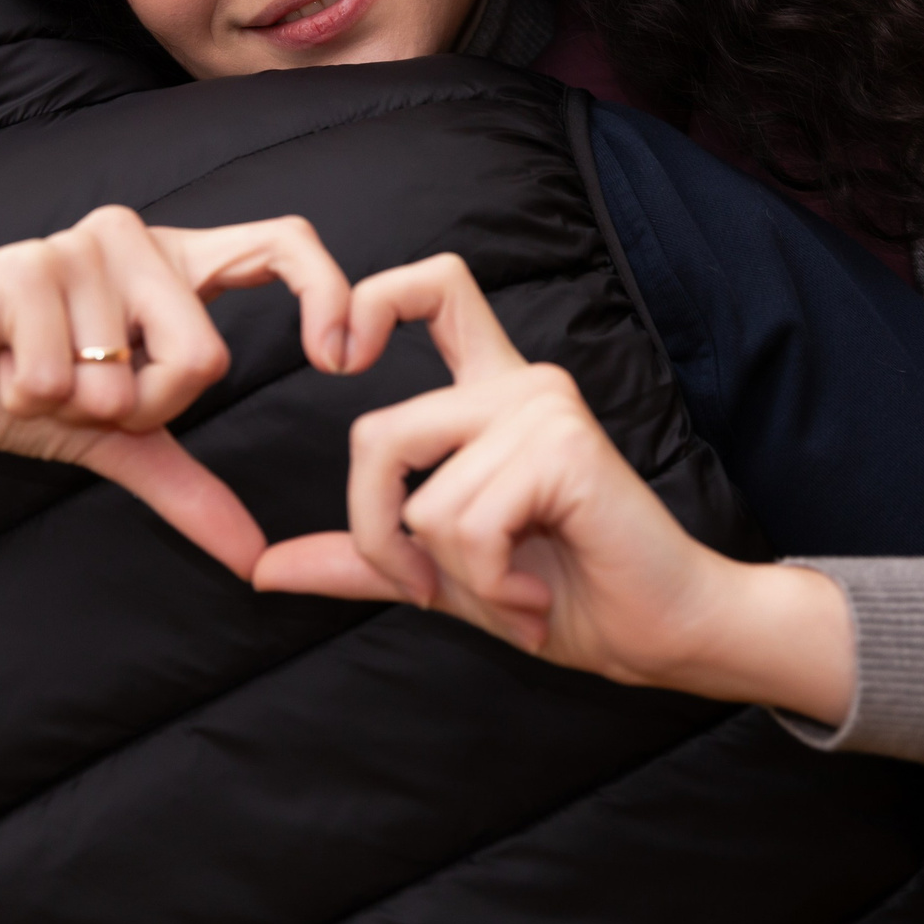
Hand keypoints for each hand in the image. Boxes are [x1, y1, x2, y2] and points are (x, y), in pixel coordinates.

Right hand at [0, 208, 352, 576]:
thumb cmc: (16, 383)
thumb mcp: (115, 441)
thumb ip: (188, 488)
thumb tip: (256, 559)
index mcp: (178, 268)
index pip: (283, 243)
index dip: (328, 292)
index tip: (342, 360)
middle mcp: (141, 241)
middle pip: (205, 360)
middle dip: (139, 411)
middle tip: (78, 392)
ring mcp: (84, 245)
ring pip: (129, 377)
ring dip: (72, 406)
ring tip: (32, 371)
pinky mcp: (27, 265)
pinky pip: (65, 376)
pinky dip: (29, 396)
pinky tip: (0, 365)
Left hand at [252, 255, 859, 724]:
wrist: (662, 636)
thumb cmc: (566, 597)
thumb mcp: (443, 576)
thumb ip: (364, 559)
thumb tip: (262, 568)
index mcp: (492, 396)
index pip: (438, 288)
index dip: (374, 300)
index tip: (337, 357)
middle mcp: (519, 385)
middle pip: (377, 432)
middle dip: (378, 534)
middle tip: (429, 590)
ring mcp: (544, 408)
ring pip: (424, 499)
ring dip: (460, 576)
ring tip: (520, 593)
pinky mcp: (563, 447)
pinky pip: (467, 523)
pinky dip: (491, 585)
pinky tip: (537, 596)